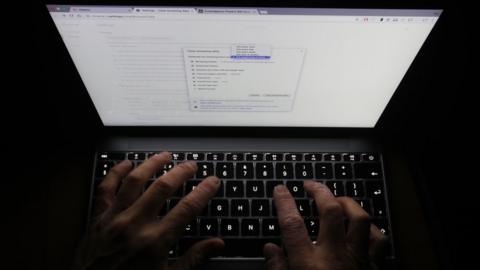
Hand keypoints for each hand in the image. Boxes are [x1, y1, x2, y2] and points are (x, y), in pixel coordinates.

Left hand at [72, 152, 223, 269]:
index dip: (203, 192)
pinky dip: (116, 173)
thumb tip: (217, 244)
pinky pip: (106, 188)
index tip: (212, 181)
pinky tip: (127, 164)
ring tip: (164, 155)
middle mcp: (135, 225)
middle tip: (191, 165)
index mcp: (155, 242)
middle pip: (162, 188)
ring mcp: (114, 218)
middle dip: (180, 172)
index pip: (187, 208)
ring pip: (135, 180)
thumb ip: (193, 259)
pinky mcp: (98, 218)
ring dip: (152, 164)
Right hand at [264, 181, 387, 269]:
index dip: (284, 201)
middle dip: (319, 191)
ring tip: (337, 199)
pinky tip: (362, 225)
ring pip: (359, 218)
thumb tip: (270, 250)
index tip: (280, 189)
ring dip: (347, 203)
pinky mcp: (374, 267)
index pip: (292, 224)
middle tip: (310, 185)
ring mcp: (357, 260)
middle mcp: (335, 257)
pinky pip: (379, 238)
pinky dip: (371, 227)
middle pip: (330, 211)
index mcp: (309, 265)